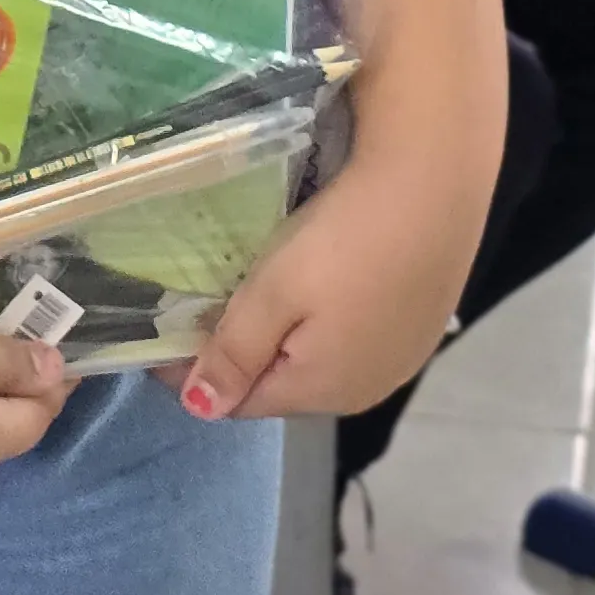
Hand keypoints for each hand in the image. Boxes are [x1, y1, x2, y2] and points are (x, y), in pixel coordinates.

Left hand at [177, 145, 481, 421]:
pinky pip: (350, 338)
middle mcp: (365, 389)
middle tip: (202, 306)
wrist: (434, 185)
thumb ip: (234, 353)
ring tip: (251, 292)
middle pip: (281, 385)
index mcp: (323, 392)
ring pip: (316, 361)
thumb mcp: (272, 294)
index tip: (160, 336)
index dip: (194, 374)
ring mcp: (399, 359)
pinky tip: (315, 284)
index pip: (240, 402)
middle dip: (239, 357)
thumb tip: (200, 409)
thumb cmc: (343, 240)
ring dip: (279, 339)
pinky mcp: (419, 326)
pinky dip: (320, 322)